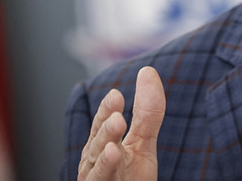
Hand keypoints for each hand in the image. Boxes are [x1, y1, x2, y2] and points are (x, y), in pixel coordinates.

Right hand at [77, 66, 166, 180]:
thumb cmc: (131, 177)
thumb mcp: (143, 142)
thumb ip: (147, 111)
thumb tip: (147, 71)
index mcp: (101, 147)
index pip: (102, 124)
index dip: (107, 111)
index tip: (117, 94)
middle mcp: (94, 164)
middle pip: (96, 145)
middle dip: (105, 130)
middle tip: (117, 115)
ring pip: (96, 167)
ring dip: (104, 153)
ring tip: (114, 139)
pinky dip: (104, 171)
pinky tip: (112, 155)